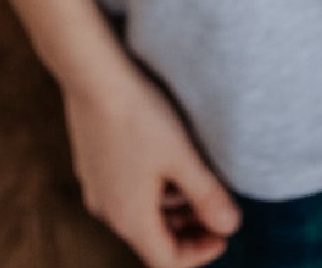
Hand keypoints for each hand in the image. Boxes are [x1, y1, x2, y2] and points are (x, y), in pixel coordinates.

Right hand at [62, 57, 241, 267]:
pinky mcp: (90, 161)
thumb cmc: (138, 116)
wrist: (91, 72)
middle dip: (188, 228)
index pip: (167, 260)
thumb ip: (208, 196)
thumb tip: (230, 226)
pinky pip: (124, 187)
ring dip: (171, 204)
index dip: (200, 253)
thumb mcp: (182, 156)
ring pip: (140, 210)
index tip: (224, 234)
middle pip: (153, 237)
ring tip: (196, 175)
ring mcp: (95, 185)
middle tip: (216, 206)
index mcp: (130, 219)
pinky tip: (167, 153)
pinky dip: (151, 185)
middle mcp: (107, 209)